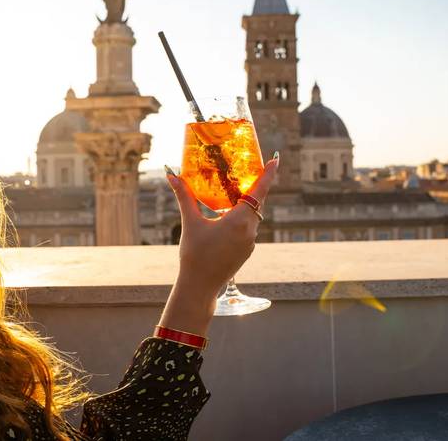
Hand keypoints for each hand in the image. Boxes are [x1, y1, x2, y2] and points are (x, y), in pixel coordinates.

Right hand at [157, 155, 278, 336]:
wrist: (199, 286)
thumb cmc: (194, 255)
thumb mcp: (190, 223)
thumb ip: (184, 197)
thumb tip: (172, 174)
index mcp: (239, 221)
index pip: (258, 191)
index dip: (267, 175)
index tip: (275, 160)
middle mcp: (249, 231)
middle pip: (257, 203)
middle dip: (256, 187)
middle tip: (252, 169)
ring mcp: (250, 242)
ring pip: (253, 217)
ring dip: (248, 204)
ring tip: (237, 191)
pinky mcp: (246, 251)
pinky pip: (248, 229)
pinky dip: (243, 218)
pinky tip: (230, 216)